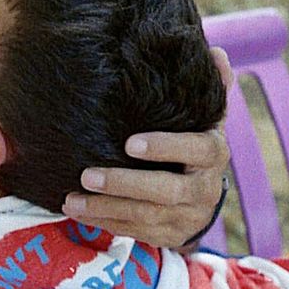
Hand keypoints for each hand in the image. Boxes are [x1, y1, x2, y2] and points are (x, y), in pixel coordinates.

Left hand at [64, 49, 232, 248]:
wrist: (203, 199)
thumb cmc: (194, 146)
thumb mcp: (205, 118)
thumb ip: (210, 89)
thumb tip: (217, 53)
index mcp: (213, 153)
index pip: (196, 150)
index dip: (165, 147)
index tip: (130, 143)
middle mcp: (203, 188)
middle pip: (166, 191)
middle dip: (125, 184)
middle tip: (88, 175)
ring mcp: (187, 216)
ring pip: (146, 217)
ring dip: (106, 208)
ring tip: (71, 199)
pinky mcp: (169, 235)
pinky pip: (135, 232)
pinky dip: (105, 222)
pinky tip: (78, 212)